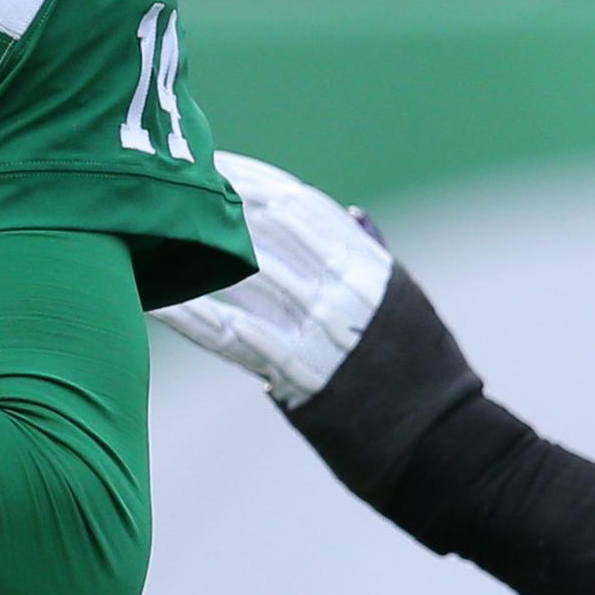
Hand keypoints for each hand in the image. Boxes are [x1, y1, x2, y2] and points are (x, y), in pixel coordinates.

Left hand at [152, 153, 393, 404]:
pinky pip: (237, 338)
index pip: (302, 203)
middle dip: (222, 197)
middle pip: (271, 225)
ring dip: (203, 247)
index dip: (254, 177)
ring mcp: (320, 330)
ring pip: (250, 273)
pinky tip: (160, 301)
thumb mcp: (405, 299)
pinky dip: (197, 317)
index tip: (217, 159)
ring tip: (159, 226)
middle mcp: (344, 289)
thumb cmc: (417, 365)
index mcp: (366, 265)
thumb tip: (354, 213)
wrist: (436, 434)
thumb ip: (373, 256)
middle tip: (176, 178)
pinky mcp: (298, 374)